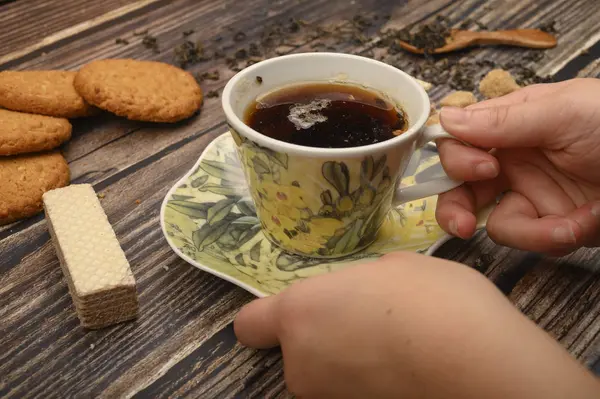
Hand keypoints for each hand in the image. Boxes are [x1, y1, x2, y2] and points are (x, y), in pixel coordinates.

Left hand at [234, 252, 598, 397]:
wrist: (477, 362)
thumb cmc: (434, 300)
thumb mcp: (396, 268)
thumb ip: (362, 283)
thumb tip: (366, 291)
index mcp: (302, 311)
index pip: (251, 324)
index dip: (267, 319)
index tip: (293, 316)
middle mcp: (301, 362)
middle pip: (297, 352)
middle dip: (324, 339)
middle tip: (369, 324)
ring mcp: (328, 397)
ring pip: (326, 375)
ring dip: (348, 363)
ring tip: (395, 350)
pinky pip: (352, 391)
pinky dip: (369, 382)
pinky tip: (405, 372)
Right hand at [435, 78, 599, 254]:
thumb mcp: (565, 113)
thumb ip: (504, 120)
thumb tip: (446, 118)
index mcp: (514, 122)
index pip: (460, 139)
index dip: (456, 157)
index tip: (479, 169)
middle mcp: (515, 158)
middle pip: (461, 185)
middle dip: (457, 207)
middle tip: (461, 225)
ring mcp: (533, 193)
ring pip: (492, 220)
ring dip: (527, 230)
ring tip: (568, 225)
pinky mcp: (552, 223)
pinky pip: (528, 238)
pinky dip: (553, 237)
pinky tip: (584, 222)